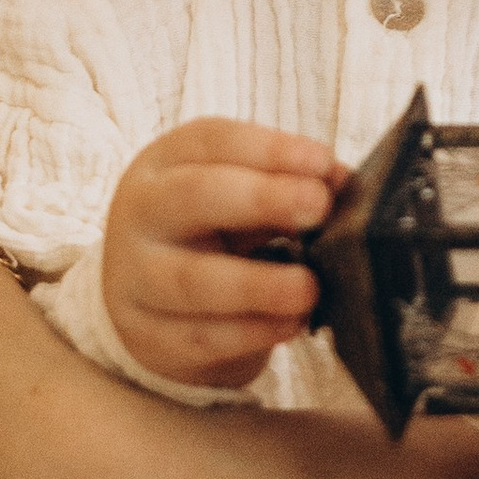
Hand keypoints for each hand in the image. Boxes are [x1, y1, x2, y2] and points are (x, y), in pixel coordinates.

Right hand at [101, 120, 341, 385]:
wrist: (152, 302)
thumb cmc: (211, 231)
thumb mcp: (239, 196)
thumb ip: (286, 186)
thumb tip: (342, 185)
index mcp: (166, 163)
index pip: (213, 141)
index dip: (272, 150)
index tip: (324, 163)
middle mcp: (142, 212)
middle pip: (194, 196)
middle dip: (262, 199)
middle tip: (319, 207)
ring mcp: (136, 277)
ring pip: (192, 280)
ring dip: (258, 285)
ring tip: (310, 287)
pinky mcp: (148, 335)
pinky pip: (202, 336)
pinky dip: (253, 331)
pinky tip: (291, 322)